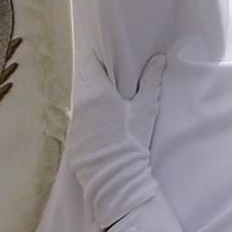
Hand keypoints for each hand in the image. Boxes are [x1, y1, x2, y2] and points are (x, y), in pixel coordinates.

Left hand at [64, 54, 165, 230]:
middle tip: (111, 72)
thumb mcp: (146, 109)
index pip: (91, 63)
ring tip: (106, 94)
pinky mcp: (72, 139)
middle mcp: (79, 103)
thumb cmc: (133, 140)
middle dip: (95, 74)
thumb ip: (151, 81)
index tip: (109, 53)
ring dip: (90, 94)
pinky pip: (78, 118)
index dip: (98, 56)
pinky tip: (99, 119)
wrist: (117, 178)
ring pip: (80, 99)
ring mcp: (74, 122)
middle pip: (84, 79)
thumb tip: (158, 58)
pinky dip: (87, 114)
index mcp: (96, 92)